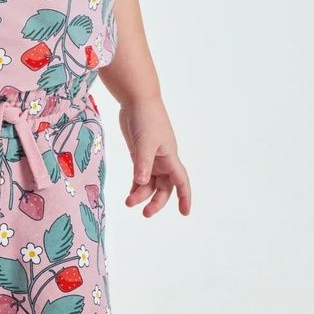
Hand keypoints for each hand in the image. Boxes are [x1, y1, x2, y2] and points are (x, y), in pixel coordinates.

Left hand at [117, 96, 190, 216]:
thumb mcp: (145, 142)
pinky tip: (129, 195)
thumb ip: (142, 163)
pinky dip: (136, 186)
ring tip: (128, 202)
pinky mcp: (139, 153)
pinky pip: (140, 175)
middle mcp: (163, 160)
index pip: (181, 181)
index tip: (185, 213)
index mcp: (170, 157)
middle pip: (164, 187)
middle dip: (157, 201)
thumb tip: (141, 183)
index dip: (185, 197)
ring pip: (150, 183)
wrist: (136, 100)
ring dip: (142, 194)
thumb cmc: (146, 118)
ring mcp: (150, 157)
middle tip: (145, 213)